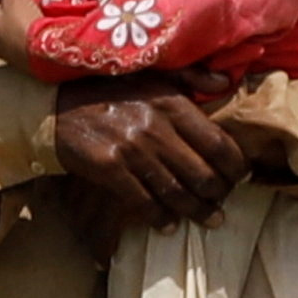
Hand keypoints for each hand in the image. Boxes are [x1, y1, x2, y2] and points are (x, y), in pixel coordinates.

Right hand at [50, 77, 244, 226]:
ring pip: (177, 193)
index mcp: (172, 103)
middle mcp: (156, 127)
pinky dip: (161, 218)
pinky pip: (144, 203)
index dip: (236, 166)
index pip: (218, 144)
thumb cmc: (109, 89)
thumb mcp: (151, 72)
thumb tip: (224, 82)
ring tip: (209, 219)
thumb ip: (191, 77)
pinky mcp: (109, 169)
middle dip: (219, 195)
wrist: (56, 104)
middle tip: (223, 202)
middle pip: (203, 175)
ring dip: (197, 212)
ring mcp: (132, 150)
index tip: (241, 175)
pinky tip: (170, 224)